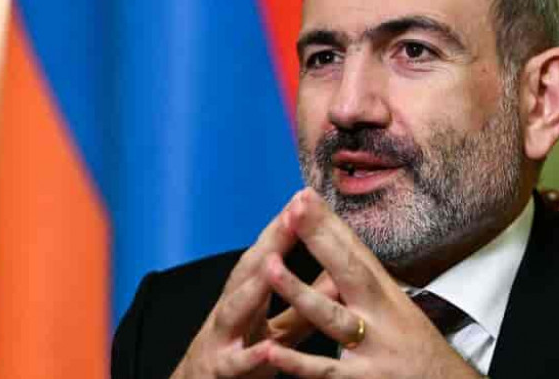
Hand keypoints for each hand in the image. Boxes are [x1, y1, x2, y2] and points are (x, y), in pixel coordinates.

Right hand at [170, 194, 338, 378]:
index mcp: (247, 297)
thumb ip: (303, 305)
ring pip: (235, 309)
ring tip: (272, 262)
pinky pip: (236, 364)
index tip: (304, 198)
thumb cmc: (239, 354)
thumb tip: (338, 276)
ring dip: (253, 286)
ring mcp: (221, 340)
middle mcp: (230, 310)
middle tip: (291, 212)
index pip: (267, 256)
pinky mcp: (219, 372)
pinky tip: (266, 348)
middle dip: (270, 241)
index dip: (284, 227)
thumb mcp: (275, 328)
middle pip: (249, 271)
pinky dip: (250, 355)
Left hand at [259, 188, 481, 378]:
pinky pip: (326, 371)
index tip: (306, 195)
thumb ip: (369, 286)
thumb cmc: (419, 352)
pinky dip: (298, 364)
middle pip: (348, 269)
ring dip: (300, 291)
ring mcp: (373, 348)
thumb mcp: (399, 311)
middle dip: (320, 236)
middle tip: (295, 205)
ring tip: (270, 266)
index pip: (355, 252)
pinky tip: (272, 352)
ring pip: (332, 317)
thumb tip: (342, 254)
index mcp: (386, 296)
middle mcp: (382, 315)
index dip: (330, 223)